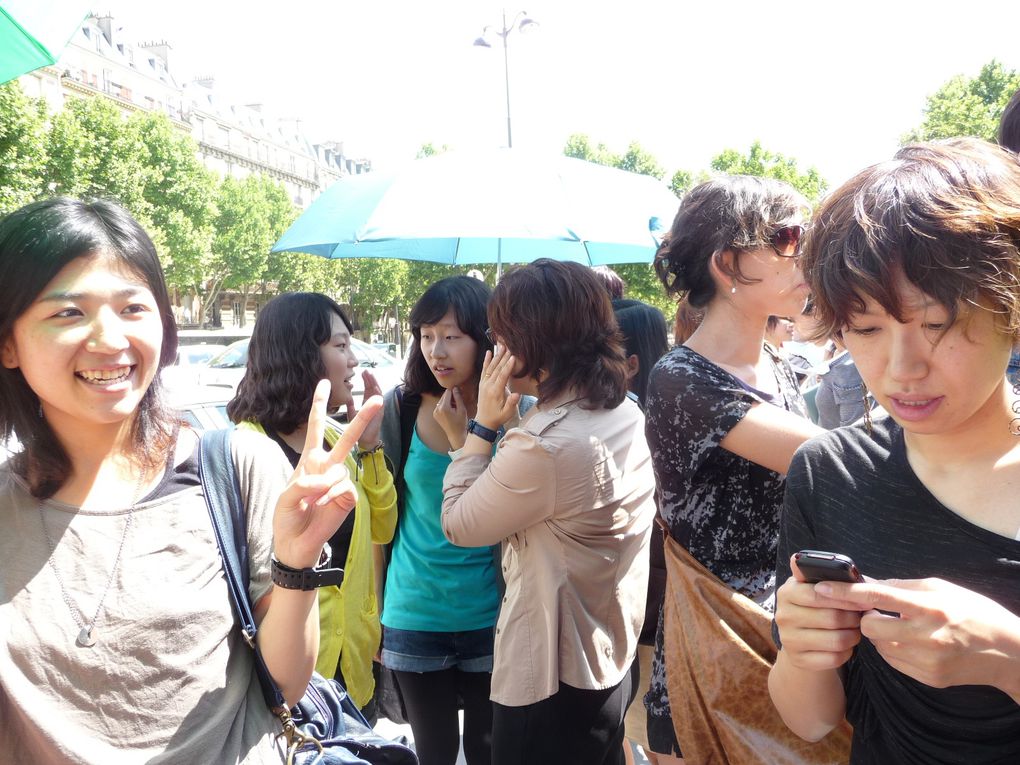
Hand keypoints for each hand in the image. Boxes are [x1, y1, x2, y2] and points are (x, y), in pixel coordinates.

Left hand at [273, 380, 383, 568]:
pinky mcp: (348, 497)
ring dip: (325, 484)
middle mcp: (327, 467)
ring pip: (343, 468)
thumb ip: (304, 482)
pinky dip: (331, 495)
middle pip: (346, 438)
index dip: (319, 406)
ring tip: (313, 502)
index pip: (315, 428)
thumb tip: (331, 477)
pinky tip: (323, 506)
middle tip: (377, 399)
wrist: (296, 545)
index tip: (324, 383)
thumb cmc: (287, 518)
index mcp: (309, 461)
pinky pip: (345, 488)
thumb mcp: (285, 497)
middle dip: (361, 418)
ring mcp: (339, 482)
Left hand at [346, 370, 382, 449]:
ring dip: (374, 383)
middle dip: (370, 379)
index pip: (368, 390)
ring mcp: (378, 409)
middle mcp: (375, 405)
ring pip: (378, 393)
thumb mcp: (352, 416)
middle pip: (373, 389)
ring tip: (370, 375)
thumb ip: (351, 407)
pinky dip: (378, 394)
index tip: (362, 373)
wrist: (365, 442)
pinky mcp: (380, 414)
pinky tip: (375, 387)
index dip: (366, 381)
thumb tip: (348, 398)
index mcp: (368, 405)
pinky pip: (381, 402)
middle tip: (366, 370)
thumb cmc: (359, 431)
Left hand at [435, 386, 467, 449]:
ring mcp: (435, 412)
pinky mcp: (435, 415)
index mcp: (443, 407)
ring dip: (448, 401)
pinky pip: (440, 406)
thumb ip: (458, 398)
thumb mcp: (462, 409)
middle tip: (459, 401)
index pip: (447, 392)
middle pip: (444, 396)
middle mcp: (437, 409)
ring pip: (442, 400)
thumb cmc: (461, 423)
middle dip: (451, 396)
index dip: (454, 391)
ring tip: (455, 407)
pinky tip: (451, 410)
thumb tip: (455, 388)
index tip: (460, 393)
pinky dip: (445, 405)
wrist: (456, 435)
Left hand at [475, 344, 520, 431]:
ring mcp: (484, 384)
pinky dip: (486, 361)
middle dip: (503, 357)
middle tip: (509, 346)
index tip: (513, 357)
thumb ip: (511, 403)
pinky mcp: (482, 384)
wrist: (484, 422)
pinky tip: (488, 352)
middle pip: (497, 368)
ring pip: (490, 367)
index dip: (508, 366)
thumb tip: (517, 395)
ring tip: (501, 346)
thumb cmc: (498, 417)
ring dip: (496, 356)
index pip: (502, 376)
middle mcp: (488, 386)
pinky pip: (484, 370)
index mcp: (495, 392)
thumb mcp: (507, 413)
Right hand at [773, 555, 863, 671]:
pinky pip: (834, 658)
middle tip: (861, 616)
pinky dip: (847, 652)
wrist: (800, 640)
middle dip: (853, 618)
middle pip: (832, 618)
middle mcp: (783, 616)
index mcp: (786, 593)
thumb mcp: (810, 586)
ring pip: (836, 640)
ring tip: (855, 630)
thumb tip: (797, 558)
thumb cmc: (813, 607)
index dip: (845, 597)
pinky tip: (846, 645)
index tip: (863, 599)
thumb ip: (813, 573)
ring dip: (853, 636)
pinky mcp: (799, 660)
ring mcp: (789, 640)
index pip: (818, 593)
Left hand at [814, 577, 1019, 694]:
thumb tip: (867, 583)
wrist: (1008, 652)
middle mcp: (925, 636)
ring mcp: (927, 661)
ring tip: (901, 626)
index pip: (875, 598)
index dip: (844, 593)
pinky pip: (893, 662)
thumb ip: (901, 587)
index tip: (820, 588)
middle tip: (878, 612)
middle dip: (867, 619)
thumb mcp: (940, 588)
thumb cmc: (973, 612)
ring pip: (879, 647)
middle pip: (869, 628)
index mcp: (928, 607)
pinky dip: (894, 651)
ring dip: (881, 635)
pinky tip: (911, 643)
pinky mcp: (928, 678)